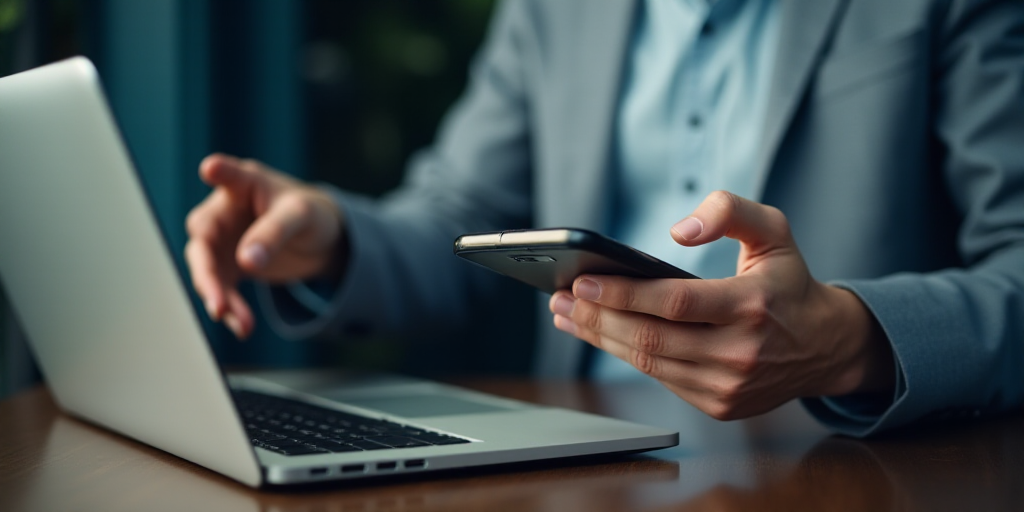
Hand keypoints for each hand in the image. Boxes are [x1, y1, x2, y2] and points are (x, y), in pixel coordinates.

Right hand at [184, 154, 344, 338]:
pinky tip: (244, 327)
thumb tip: (247, 262)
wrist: (317, 238)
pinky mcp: (228, 265)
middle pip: (203, 239)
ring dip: (219, 297)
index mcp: (244, 185)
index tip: (212, 168)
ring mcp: (222, 240)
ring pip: (208, 270)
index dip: (221, 172)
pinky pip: (222, 288)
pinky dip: (231, 309)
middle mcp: (224, 211)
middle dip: (206, 273)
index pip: (230, 176)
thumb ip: (274, 234)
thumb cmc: (308, 214)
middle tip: (217, 302)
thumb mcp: (300, 217)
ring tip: (241, 323)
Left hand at [549, 191, 893, 419]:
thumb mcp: (774, 229)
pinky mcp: (719, 405)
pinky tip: (601, 335)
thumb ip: (730, 211)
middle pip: (651, 338)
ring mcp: (729, 385)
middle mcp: (741, 351)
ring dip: (601, 338)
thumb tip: (680, 230)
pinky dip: (625, 356)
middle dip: (597, 317)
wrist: (826, 346)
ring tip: (567, 315)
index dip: (623, 293)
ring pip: (648, 363)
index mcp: (753, 304)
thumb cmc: (788, 281)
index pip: (674, 303)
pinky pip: (660, 378)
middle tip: (560, 299)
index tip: (582, 280)